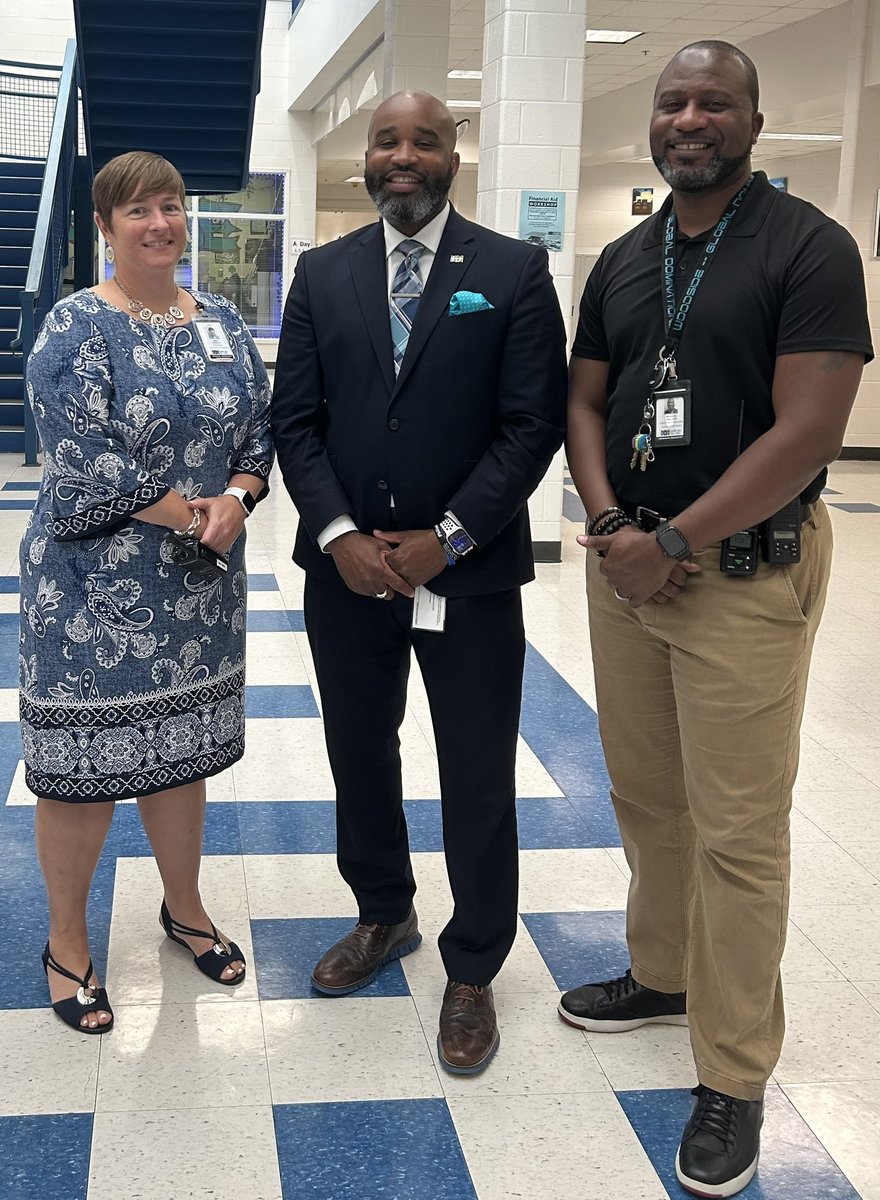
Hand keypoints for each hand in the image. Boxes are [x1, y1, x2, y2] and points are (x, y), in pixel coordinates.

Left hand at [188, 494, 245, 554]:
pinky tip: (214, 546)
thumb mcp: (211, 502)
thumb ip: (198, 503)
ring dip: (211, 549)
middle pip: (212, 546)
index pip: (207, 540)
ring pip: (218, 549)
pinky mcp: (232, 539)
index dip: (200, 543)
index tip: (196, 541)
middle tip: (199, 544)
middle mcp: (224, 531)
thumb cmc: (226, 504)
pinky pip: (224, 549)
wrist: (240, 505)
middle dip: (204, 547)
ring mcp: (228, 536)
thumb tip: (189, 504)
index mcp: (217, 523)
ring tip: (206, 545)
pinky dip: (218, 549)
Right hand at [328, 531, 413, 597]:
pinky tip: (368, 577)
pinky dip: (369, 587)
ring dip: (379, 588)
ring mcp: (362, 585)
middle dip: (391, 589)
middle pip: (388, 594)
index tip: (410, 593)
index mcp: (381, 570)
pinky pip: (366, 592)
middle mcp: (372, 580)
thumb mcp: (382, 546)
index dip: (406, 590)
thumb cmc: (361, 544)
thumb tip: (402, 564)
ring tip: (376, 577)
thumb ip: (393, 557)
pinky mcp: (355, 587)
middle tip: (388, 580)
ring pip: (377, 594)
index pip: (398, 585)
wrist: (343, 544)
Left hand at [373, 528, 447, 587]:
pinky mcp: (418, 581)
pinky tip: (410, 571)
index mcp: (396, 557)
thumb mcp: (404, 535)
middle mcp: (402, 569)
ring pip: (397, 580)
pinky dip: (407, 579)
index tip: (386, 557)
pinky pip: (407, 584)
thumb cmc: (426, 540)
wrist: (442, 546)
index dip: (383, 559)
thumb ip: (388, 536)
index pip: (381, 562)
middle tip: (397, 562)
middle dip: (390, 568)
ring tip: (405, 566)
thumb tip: (376, 533)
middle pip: (388, 573)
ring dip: (398, 575)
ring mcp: (410, 577)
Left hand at [577, 524, 700, 607]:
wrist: (660, 549)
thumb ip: (595, 541)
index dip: (613, 564)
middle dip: (620, 576)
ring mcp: (628, 589)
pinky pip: (634, 602)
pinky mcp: (641, 595)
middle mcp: (615, 580)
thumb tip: (579, 539)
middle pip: (613, 581)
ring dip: (627, 587)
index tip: (622, 561)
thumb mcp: (615, 538)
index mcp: (608, 567)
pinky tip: (641, 591)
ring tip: (636, 579)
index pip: (605, 570)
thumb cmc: (639, 542)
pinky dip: (636, 598)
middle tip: (631, 569)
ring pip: (622, 592)